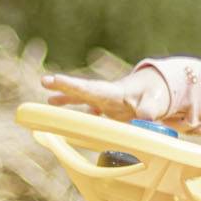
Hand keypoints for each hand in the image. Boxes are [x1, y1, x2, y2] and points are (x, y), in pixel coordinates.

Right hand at [42, 68, 170, 121]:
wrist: (155, 91)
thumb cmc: (154, 95)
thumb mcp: (153, 102)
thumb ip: (148, 110)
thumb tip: (143, 119)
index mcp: (113, 92)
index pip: (91, 89)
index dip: (73, 86)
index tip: (57, 80)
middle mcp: (105, 94)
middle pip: (81, 90)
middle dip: (64, 86)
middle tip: (44, 80)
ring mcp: (104, 101)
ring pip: (81, 98)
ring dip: (66, 98)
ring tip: (48, 101)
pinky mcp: (106, 108)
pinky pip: (88, 109)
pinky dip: (77, 113)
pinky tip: (68, 120)